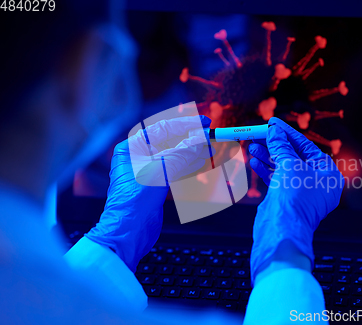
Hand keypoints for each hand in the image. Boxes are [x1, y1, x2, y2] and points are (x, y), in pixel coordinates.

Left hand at [85, 116, 211, 271]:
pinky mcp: (156, 184)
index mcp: (131, 147)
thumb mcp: (160, 171)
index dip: (185, 124)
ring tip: (210, 148)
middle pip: (169, 141)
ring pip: (175, 155)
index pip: (162, 128)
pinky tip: (201, 160)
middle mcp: (138, 156)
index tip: (203, 123)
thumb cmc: (133, 201)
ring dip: (193, 151)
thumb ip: (181, 153)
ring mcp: (147, 171)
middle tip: (210, 136)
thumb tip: (199, 140)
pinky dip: (189, 164)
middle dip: (191, 138)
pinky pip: (175, 169)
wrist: (128, 232)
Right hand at [248, 117, 343, 281]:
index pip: (307, 147)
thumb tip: (275, 132)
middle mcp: (316, 183)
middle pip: (294, 156)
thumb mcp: (290, 165)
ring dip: (268, 155)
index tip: (274, 124)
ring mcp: (301, 193)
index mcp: (327, 174)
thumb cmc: (295, 201)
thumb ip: (281, 146)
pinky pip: (276, 179)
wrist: (282, 230)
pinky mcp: (286, 200)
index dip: (288, 134)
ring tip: (253, 145)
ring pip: (283, 168)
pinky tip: (254, 160)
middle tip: (260, 133)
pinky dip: (265, 169)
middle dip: (276, 144)